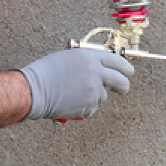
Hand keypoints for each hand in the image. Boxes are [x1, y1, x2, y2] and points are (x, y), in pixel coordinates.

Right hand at [17, 47, 133, 120]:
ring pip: (103, 95)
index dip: (125, 67)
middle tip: (123, 88)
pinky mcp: (89, 106)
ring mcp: (94, 91)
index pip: (116, 60)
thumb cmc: (47, 72)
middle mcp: (96, 73)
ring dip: (95, 96)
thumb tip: (99, 69)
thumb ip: (86, 62)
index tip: (129, 72)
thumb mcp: (68, 58)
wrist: (35, 89)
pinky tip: (71, 101)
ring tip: (75, 93)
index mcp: (90, 58)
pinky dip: (85, 106)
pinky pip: (92, 107)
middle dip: (124, 86)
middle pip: (120, 81)